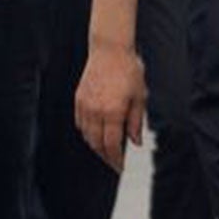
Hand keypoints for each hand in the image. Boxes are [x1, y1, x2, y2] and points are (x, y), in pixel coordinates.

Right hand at [75, 41, 147, 172]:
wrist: (110, 50)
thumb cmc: (129, 70)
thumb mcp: (140, 97)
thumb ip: (136, 122)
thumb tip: (135, 142)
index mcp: (113, 112)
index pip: (112, 145)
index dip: (116, 160)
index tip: (120, 167)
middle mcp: (96, 111)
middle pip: (97, 144)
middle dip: (105, 156)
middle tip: (114, 162)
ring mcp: (85, 105)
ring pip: (86, 135)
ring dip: (95, 145)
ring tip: (106, 150)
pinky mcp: (78, 99)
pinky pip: (80, 123)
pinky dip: (87, 132)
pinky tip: (95, 133)